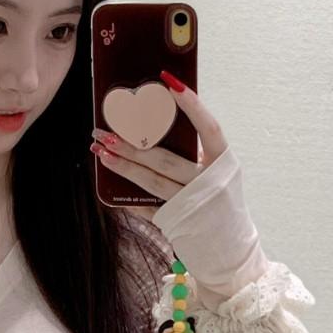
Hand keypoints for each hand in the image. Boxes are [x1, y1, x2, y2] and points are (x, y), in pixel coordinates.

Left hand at [91, 71, 231, 221]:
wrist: (230, 251)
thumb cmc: (221, 203)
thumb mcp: (218, 173)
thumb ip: (196, 153)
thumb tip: (157, 128)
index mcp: (223, 164)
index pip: (209, 128)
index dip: (191, 105)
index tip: (169, 82)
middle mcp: (208, 184)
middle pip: (165, 158)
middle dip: (132, 143)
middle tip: (106, 130)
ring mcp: (190, 205)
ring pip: (152, 182)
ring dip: (123, 166)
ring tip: (101, 151)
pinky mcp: (175, 223)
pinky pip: (146, 206)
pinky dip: (128, 196)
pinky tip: (109, 185)